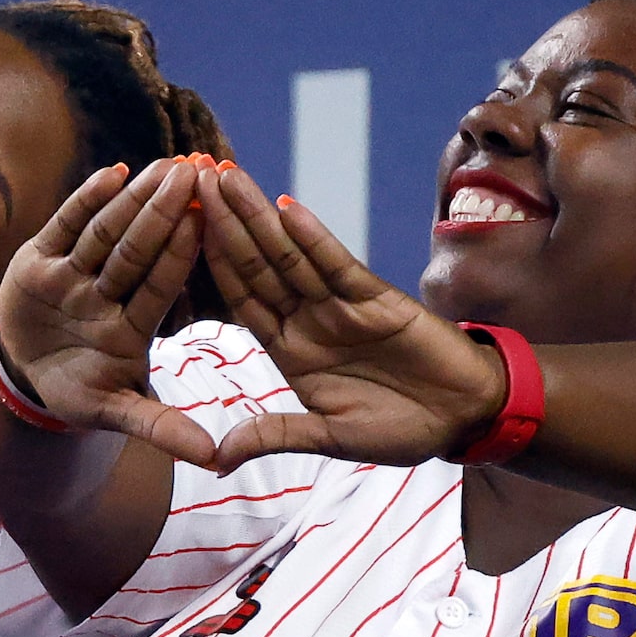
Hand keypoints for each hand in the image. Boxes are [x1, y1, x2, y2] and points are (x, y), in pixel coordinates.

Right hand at [0, 157, 221, 465]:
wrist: (27, 378)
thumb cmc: (79, 392)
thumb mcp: (117, 413)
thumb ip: (162, 428)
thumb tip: (215, 459)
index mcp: (133, 324)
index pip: (161, 283)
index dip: (182, 252)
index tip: (208, 220)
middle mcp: (108, 292)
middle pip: (138, 246)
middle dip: (165, 210)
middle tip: (196, 171)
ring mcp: (75, 274)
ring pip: (107, 230)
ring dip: (135, 197)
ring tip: (166, 164)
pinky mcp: (41, 259)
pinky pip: (66, 226)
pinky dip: (86, 201)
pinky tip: (114, 173)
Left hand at [195, 164, 506, 472]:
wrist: (463, 417)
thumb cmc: (400, 429)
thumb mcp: (330, 438)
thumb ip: (276, 436)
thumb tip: (217, 459)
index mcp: (290, 350)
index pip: (240, 300)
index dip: (208, 266)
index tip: (172, 233)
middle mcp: (309, 319)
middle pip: (256, 264)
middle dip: (222, 223)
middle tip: (188, 178)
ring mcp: (341, 305)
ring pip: (289, 253)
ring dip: (257, 215)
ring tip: (224, 177)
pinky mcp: (377, 297)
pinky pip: (338, 264)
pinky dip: (313, 236)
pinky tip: (285, 207)